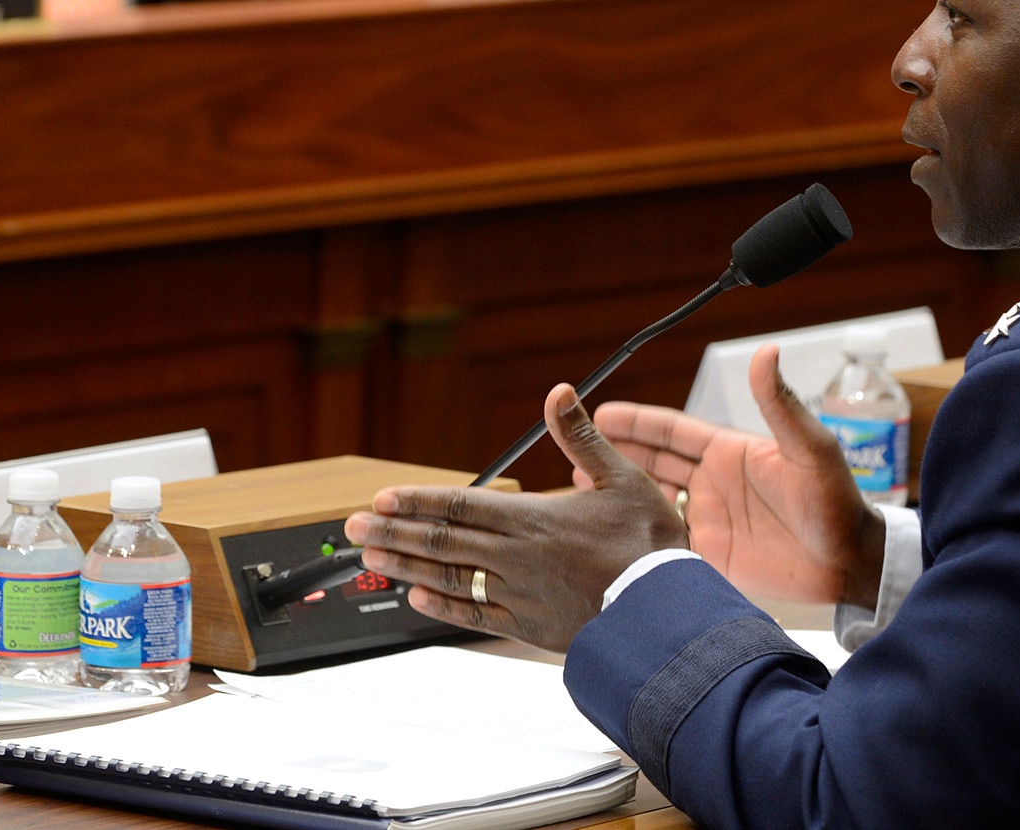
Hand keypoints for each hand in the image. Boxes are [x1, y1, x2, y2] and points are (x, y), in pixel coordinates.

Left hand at [344, 384, 688, 651]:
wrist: (665, 614)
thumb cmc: (649, 548)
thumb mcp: (623, 478)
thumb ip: (581, 436)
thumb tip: (559, 392)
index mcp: (532, 518)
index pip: (458, 504)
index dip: (414, 499)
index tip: (381, 497)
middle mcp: (515, 557)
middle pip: (440, 541)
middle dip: (392, 530)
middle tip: (353, 526)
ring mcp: (518, 595)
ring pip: (448, 577)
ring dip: (405, 566)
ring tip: (372, 556)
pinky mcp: (528, 627)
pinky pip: (473, 616)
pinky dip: (441, 607)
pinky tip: (418, 600)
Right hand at [590, 344, 883, 608]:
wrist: (850, 565)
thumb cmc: (838, 502)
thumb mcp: (809, 449)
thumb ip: (780, 405)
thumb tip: (767, 353)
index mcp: (731, 452)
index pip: (672, 431)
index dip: (637, 421)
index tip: (601, 412)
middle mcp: (714, 482)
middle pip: (653, 461)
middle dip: (616, 451)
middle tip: (575, 444)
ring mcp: (710, 518)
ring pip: (652, 499)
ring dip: (621, 491)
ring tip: (580, 484)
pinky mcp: (711, 555)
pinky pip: (664, 542)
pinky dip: (638, 536)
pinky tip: (611, 534)